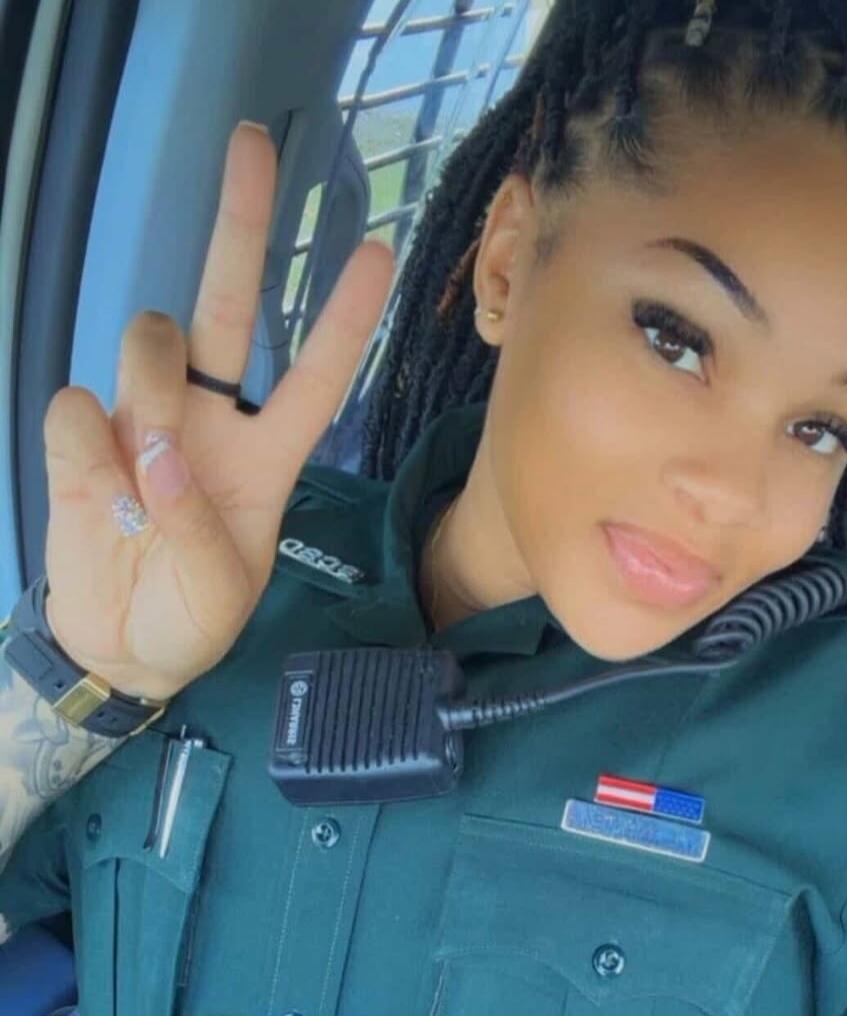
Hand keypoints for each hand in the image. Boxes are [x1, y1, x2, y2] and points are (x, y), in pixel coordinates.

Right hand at [41, 120, 393, 702]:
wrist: (121, 649)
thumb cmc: (190, 616)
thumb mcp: (221, 590)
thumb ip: (197, 525)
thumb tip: (153, 450)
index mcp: (267, 458)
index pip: (314, 377)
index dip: (344, 319)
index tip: (377, 252)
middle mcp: (208, 421)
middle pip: (225, 306)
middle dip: (241, 226)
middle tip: (255, 144)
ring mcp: (143, 420)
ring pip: (147, 339)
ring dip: (149, 387)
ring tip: (143, 481)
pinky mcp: (83, 436)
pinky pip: (77, 407)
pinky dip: (87, 451)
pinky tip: (99, 498)